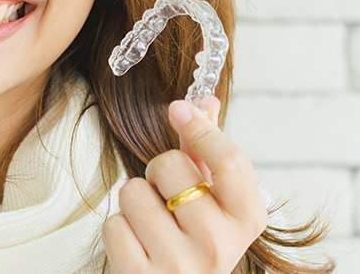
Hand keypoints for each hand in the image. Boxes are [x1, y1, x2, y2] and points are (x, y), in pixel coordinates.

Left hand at [103, 96, 267, 273]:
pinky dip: (120, 229)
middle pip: (170, 165)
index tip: (179, 109)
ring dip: (137, 201)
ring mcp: (179, 263)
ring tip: (153, 223)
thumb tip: (204, 101)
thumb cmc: (198, 245)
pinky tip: (139, 244)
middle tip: (168, 196)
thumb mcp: (217, 203)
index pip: (230, 161)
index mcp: (246, 220)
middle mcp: (217, 244)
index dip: (201, 128)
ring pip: (133, 192)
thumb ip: (210, 153)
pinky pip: (113, 224)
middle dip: (159, 172)